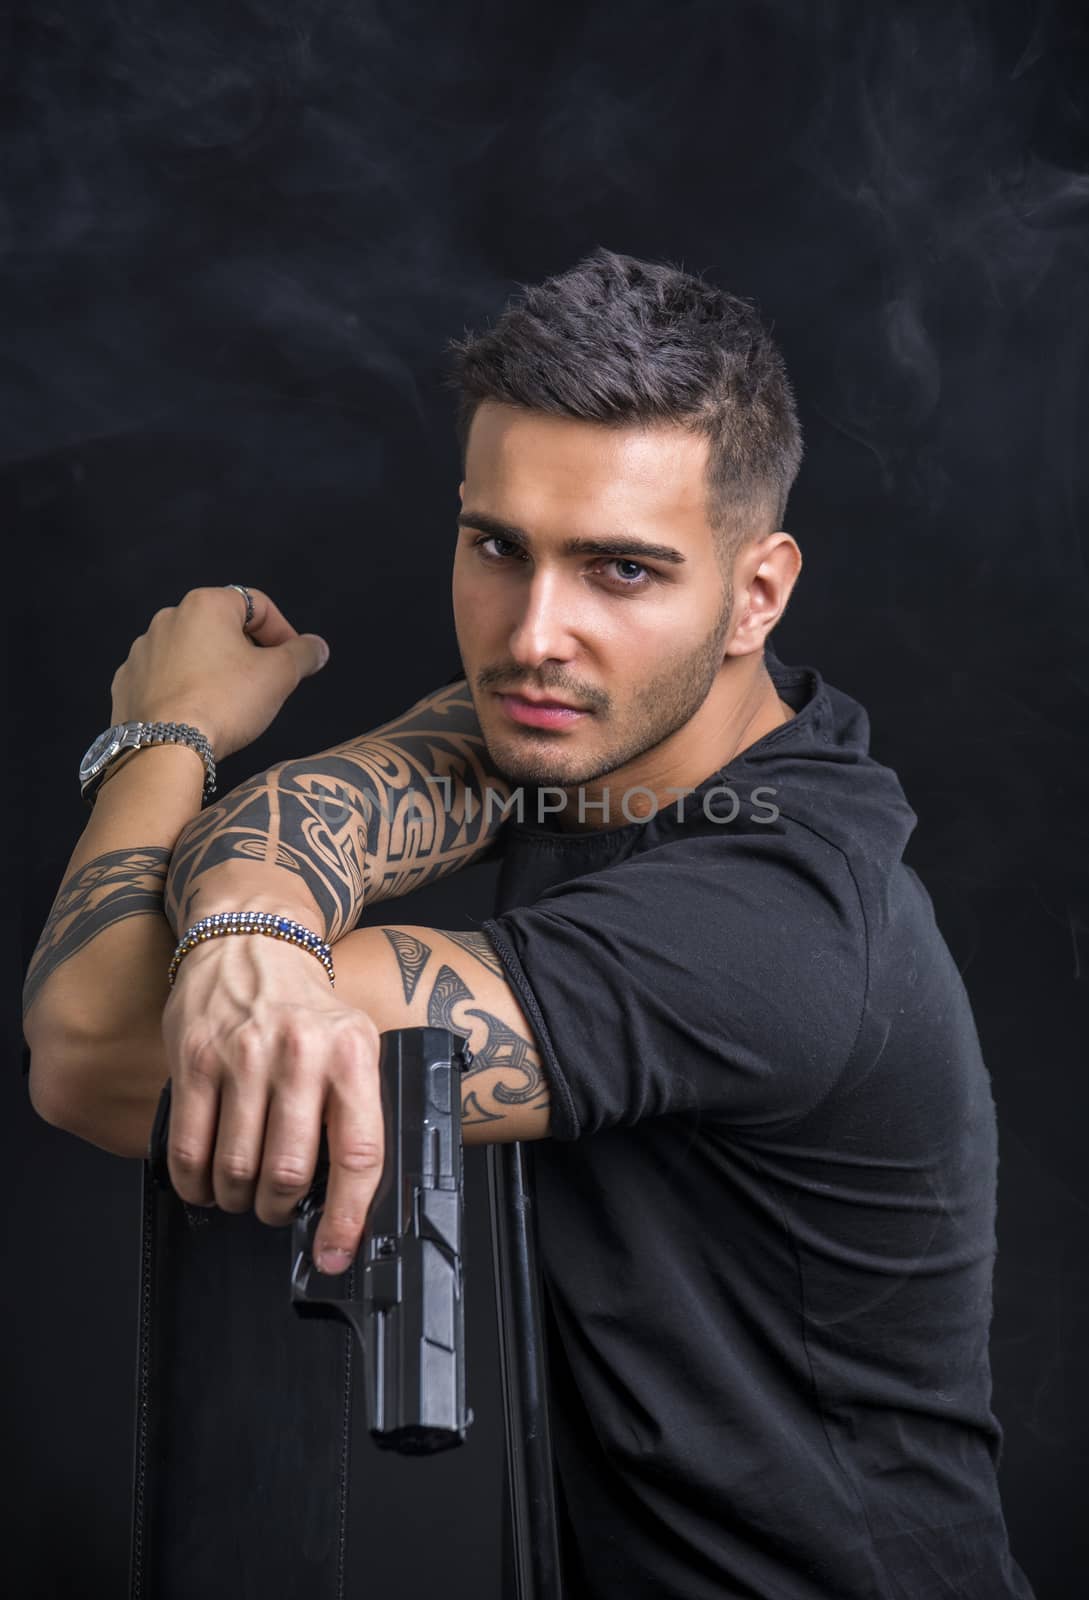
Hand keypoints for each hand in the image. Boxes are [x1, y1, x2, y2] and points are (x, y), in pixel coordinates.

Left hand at [109, 586, 329, 759]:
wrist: (164, 749)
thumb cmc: (226, 701)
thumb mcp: (279, 675)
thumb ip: (303, 654)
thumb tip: (317, 647)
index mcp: (205, 604)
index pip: (257, 605)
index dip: (283, 631)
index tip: (294, 662)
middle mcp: (167, 617)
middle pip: (221, 627)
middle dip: (246, 651)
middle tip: (264, 684)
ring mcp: (141, 650)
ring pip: (189, 652)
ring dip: (212, 669)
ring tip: (228, 703)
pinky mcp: (125, 682)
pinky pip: (163, 678)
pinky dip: (182, 688)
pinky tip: (195, 714)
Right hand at [161, 931, 383, 1272]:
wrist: (252, 941)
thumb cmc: (306, 1008)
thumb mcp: (353, 1042)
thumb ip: (354, 1107)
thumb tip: (354, 1198)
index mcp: (352, 1055)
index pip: (358, 1153)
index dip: (348, 1216)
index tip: (335, 1253)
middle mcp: (300, 1054)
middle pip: (290, 1171)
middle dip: (279, 1208)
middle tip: (275, 1209)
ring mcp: (243, 1056)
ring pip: (237, 1167)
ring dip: (236, 1199)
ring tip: (240, 1194)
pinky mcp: (194, 1059)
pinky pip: (189, 1147)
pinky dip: (195, 1182)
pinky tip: (202, 1183)